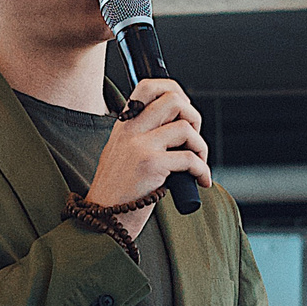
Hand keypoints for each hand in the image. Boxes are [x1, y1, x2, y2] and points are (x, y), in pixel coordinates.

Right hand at [85, 76, 209, 239]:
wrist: (104, 219)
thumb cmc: (119, 193)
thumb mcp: (124, 155)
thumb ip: (144, 137)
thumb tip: (181, 127)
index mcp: (124, 125)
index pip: (149, 87)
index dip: (175, 91)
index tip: (186, 110)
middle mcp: (130, 130)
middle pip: (173, 100)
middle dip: (194, 117)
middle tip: (193, 140)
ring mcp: (139, 146)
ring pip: (185, 128)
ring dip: (201, 147)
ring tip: (198, 164)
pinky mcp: (150, 164)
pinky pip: (190, 158)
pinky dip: (202, 170)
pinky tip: (201, 181)